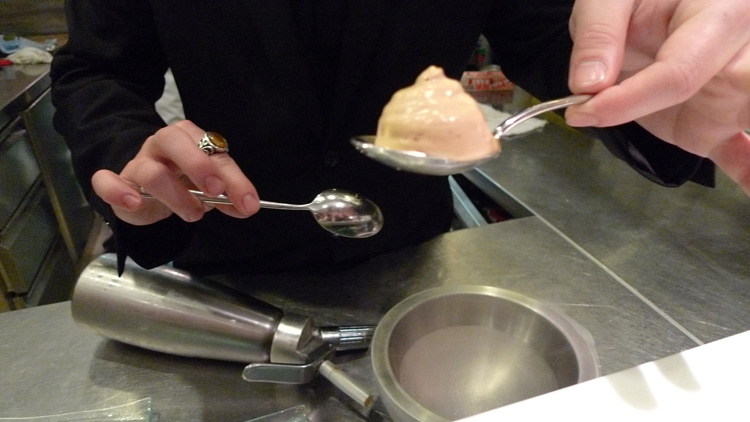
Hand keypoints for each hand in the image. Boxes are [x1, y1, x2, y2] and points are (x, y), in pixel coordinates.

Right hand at [91, 120, 259, 225]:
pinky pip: (106, 181)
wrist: (143, 193)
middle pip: (175, 141)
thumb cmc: (181, 184)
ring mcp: (138, 162)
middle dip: (198, 165)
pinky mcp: (117, 182)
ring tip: (194, 215)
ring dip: (174, 194)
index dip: (234, 178)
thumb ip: (227, 196)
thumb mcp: (208, 189)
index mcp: (189, 139)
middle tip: (216, 191)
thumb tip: (246, 207)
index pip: (213, 151)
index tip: (248, 203)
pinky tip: (134, 203)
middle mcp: (162, 144)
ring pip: (151, 170)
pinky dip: (118, 191)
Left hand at [565, 0, 749, 195]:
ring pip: (745, 116)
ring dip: (747, 153)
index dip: (630, 99)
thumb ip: (599, 35)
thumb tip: (587, 85)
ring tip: (749, 181)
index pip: (679, 71)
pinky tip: (748, 188)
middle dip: (726, 115)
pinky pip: (740, 146)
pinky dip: (746, 169)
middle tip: (702, 136)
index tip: (584, 112)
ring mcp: (731, 88)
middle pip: (742, 89)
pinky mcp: (720, 115)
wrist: (650, 4)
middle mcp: (738, 51)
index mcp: (718, 13)